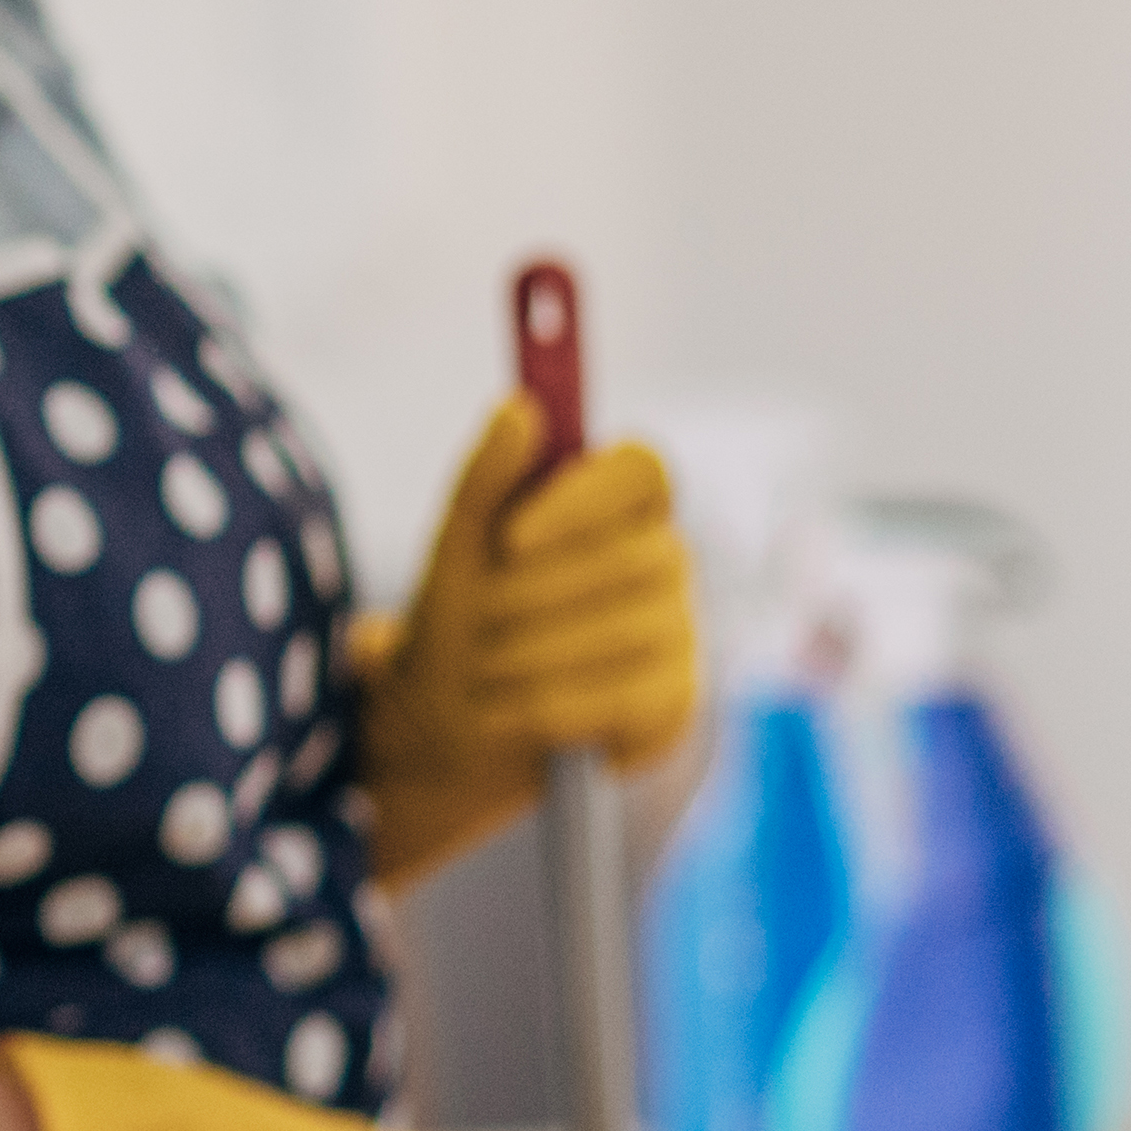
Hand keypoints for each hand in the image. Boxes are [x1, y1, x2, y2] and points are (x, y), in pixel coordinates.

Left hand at [358, 393, 700, 883]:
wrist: (451, 723)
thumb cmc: (462, 618)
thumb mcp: (457, 547)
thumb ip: (486, 475)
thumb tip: (519, 407)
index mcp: (620, 504)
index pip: (644, 468)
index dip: (582, 498)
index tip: (509, 538)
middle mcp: (666, 559)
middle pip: (626, 557)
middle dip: (531, 595)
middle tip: (476, 620)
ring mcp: (680, 632)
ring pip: (624, 630)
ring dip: (530, 654)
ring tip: (480, 669)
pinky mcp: (674, 703)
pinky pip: (623, 698)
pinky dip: (547, 706)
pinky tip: (505, 710)